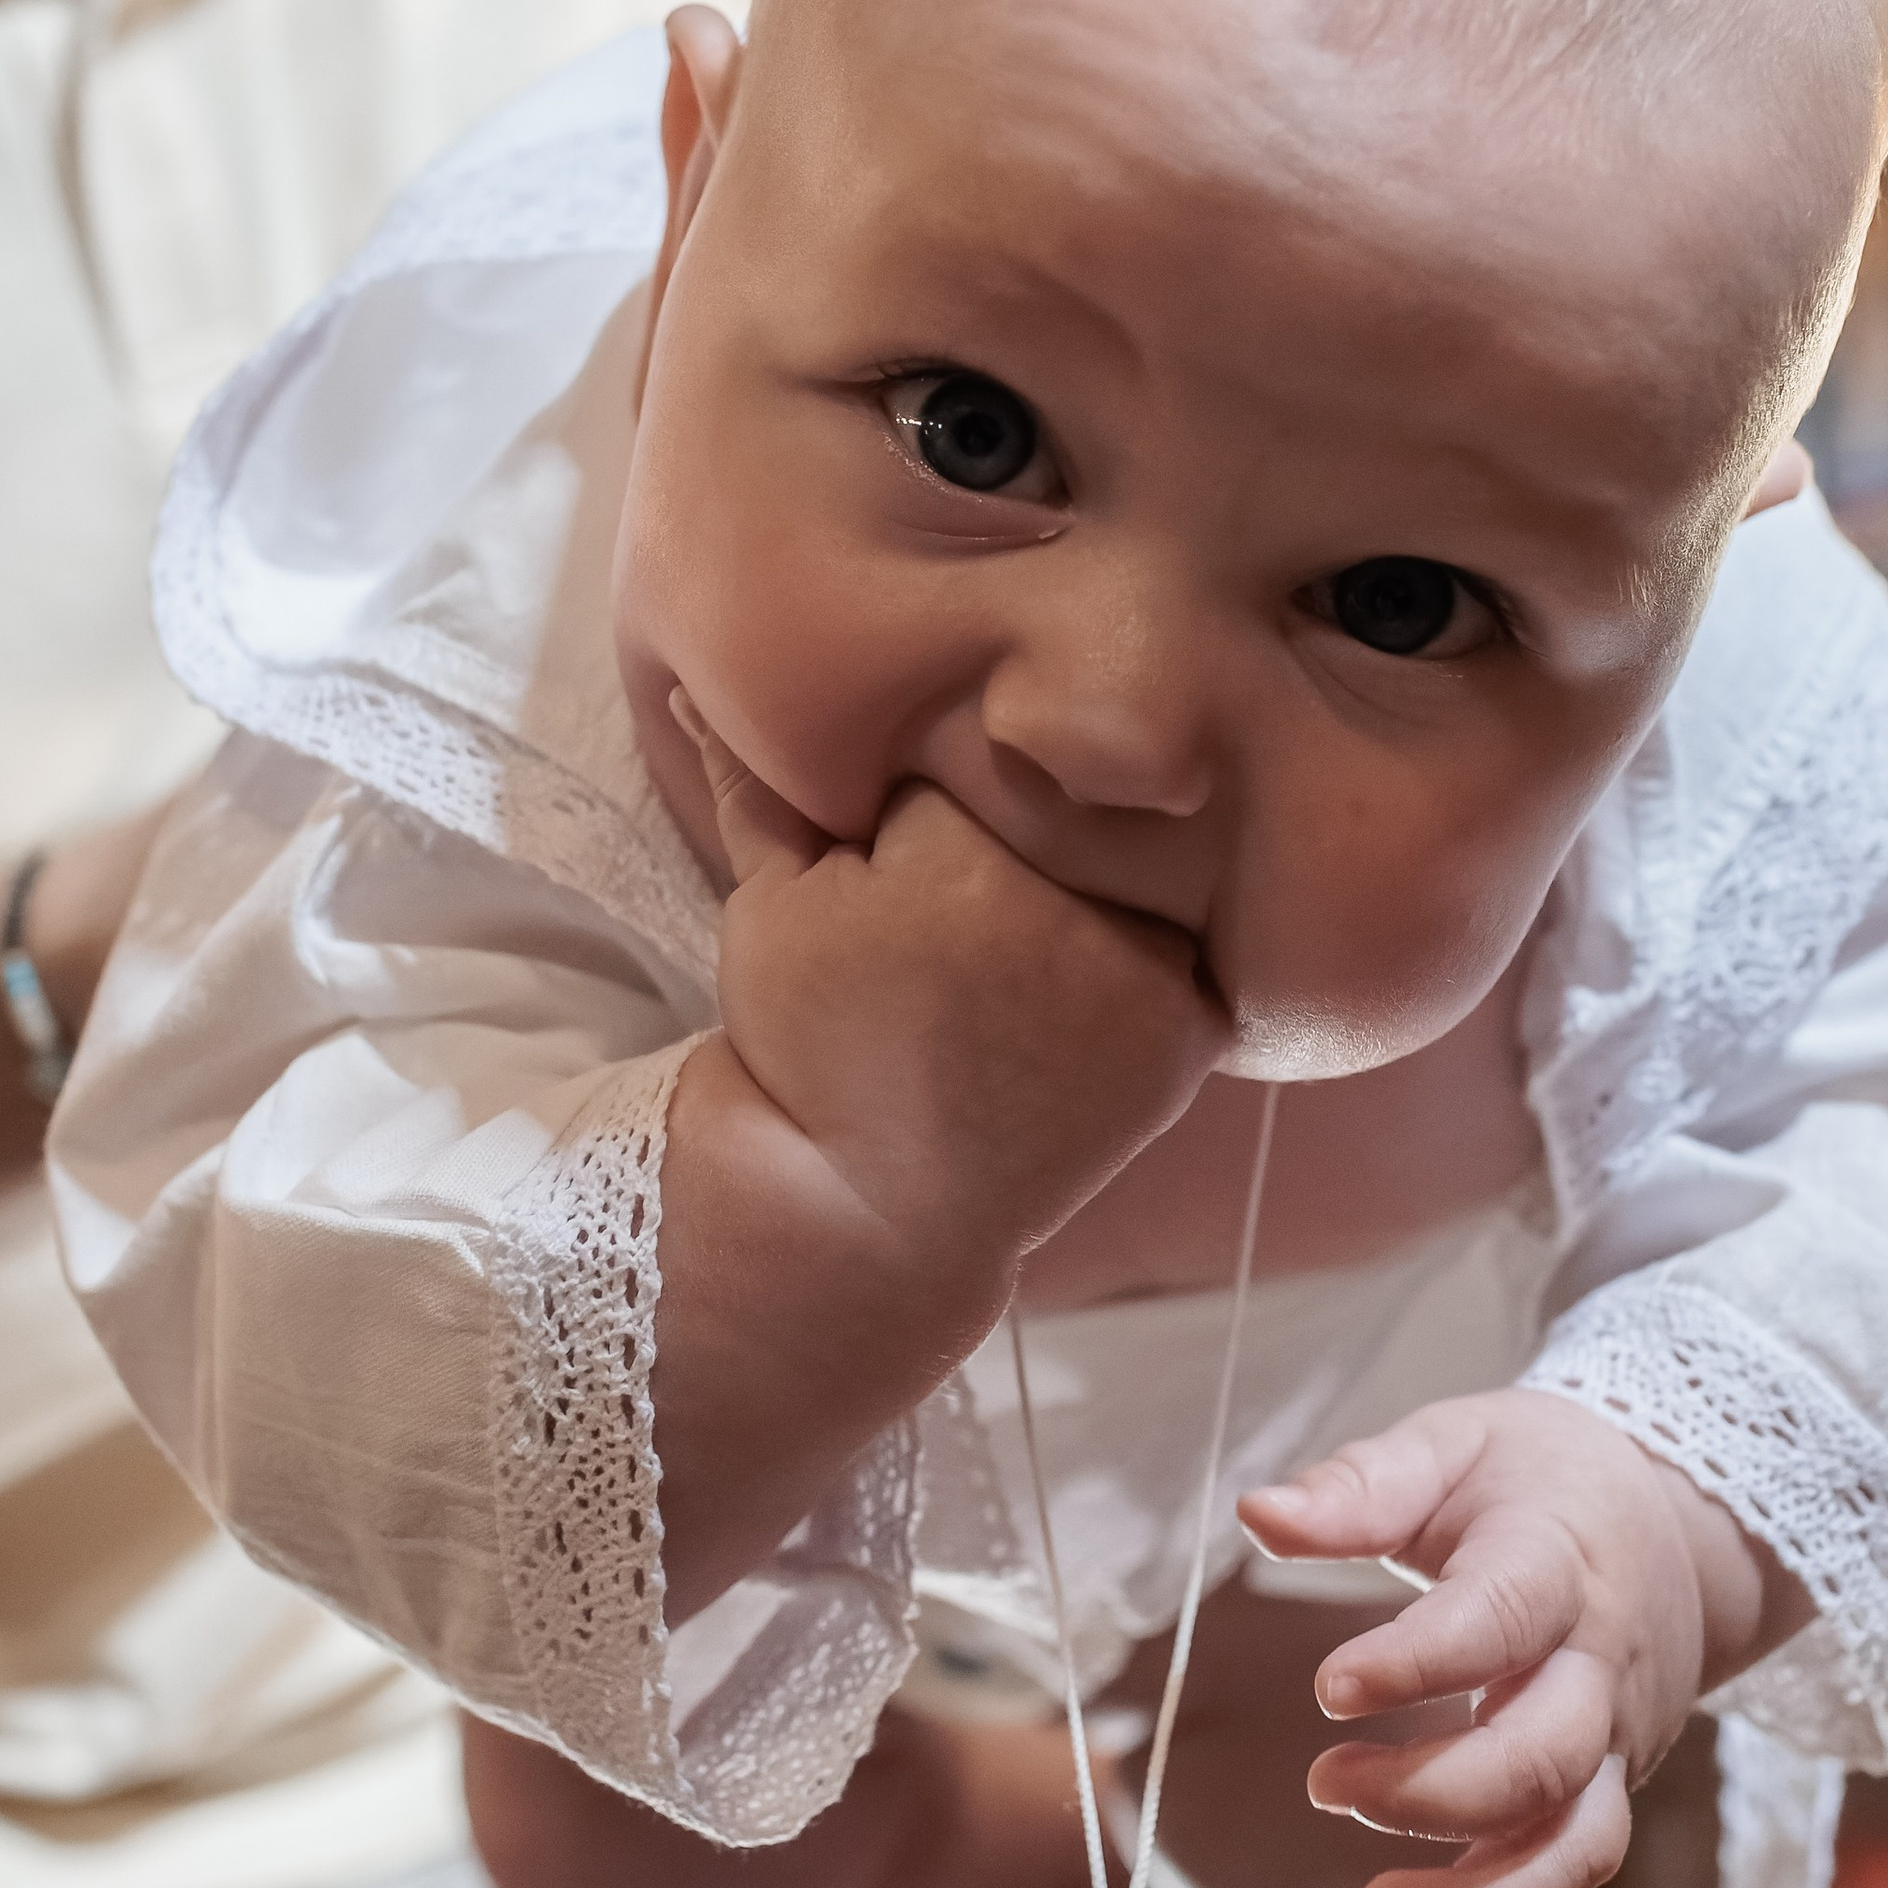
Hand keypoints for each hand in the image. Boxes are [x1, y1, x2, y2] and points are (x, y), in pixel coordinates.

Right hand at [688, 707, 1227, 1271]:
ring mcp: (1140, 973)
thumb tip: (692, 677)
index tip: (910, 874)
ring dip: (1101, 902)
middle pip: (1063, 814)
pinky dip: (1158, 979)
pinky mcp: (1190, 1038)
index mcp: (953, 852)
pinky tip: (1090, 1017)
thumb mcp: (768, 912)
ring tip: (1029, 975)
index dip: (935, 815)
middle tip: (971, 937)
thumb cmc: (811, 1051)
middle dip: (1023, 849)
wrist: (867, 1209)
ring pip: (1135, 874)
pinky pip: (1195, 959)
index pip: (968, 768)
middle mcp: (1064, 902)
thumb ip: (756, 787)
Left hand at [1237, 1390, 1796, 1887]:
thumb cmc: (1538, 1478)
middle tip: (1328, 1786)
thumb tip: (1257, 1512)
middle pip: (1545, 1759)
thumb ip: (1361, 1485)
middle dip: (1438, 1794)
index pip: (1501, 1620)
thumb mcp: (1454, 1445)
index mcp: (1557, 1564)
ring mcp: (1612, 1750)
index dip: (1420, 1660)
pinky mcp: (1601, 1802)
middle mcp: (1599, 1671)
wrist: (1683, 1520)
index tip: (1329, 1688)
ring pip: (1573, 1852)